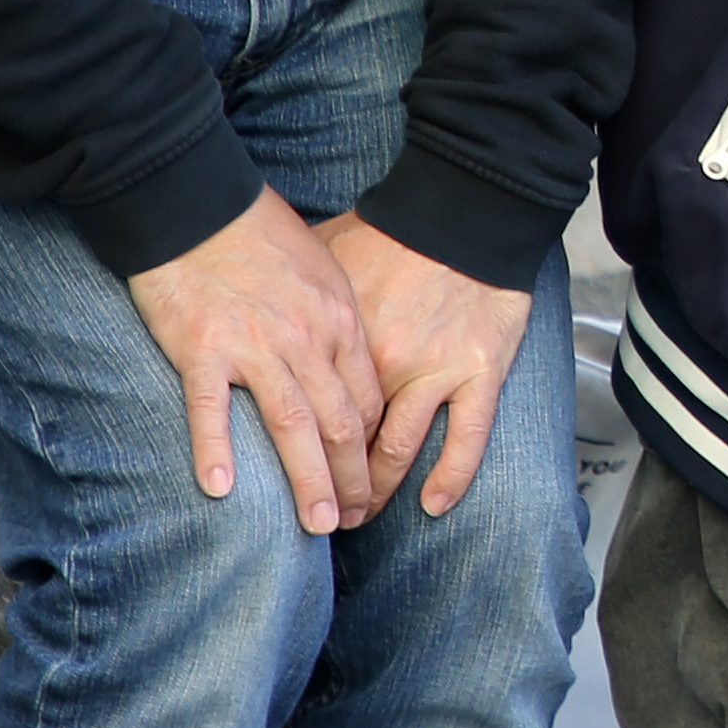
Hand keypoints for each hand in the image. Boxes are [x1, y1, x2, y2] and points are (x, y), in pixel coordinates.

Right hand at [127, 188, 383, 534]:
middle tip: (357, 522)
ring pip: (292, 424)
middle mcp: (305, 338)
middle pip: (341, 423)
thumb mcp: (323, 269)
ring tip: (320, 525)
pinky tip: (222, 488)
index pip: (368, 400)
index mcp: (338, 321)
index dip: (374, 448)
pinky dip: (216, 448)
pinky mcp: (202, 346)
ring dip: (309, 480)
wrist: (199, 203)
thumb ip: (337, 319)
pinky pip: (211, 407)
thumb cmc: (259, 233)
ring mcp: (254, 344)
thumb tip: (349, 364)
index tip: (374, 482)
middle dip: (354, 479)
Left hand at [315, 213, 539, 517]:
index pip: (311, 410)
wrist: (461, 213)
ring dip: (378, 490)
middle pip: (348, 440)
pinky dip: (451, 474)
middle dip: (331, 483)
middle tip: (319, 514)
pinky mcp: (479, 371)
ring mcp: (435, 370)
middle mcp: (386, 362)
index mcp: (343, 339)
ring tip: (361, 514)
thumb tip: (248, 302)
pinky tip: (435, 504)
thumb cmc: (390, 232)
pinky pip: (467, 436)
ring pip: (399, 449)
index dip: (295, 449)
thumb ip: (295, 297)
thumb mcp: (325, 259)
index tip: (285, 472)